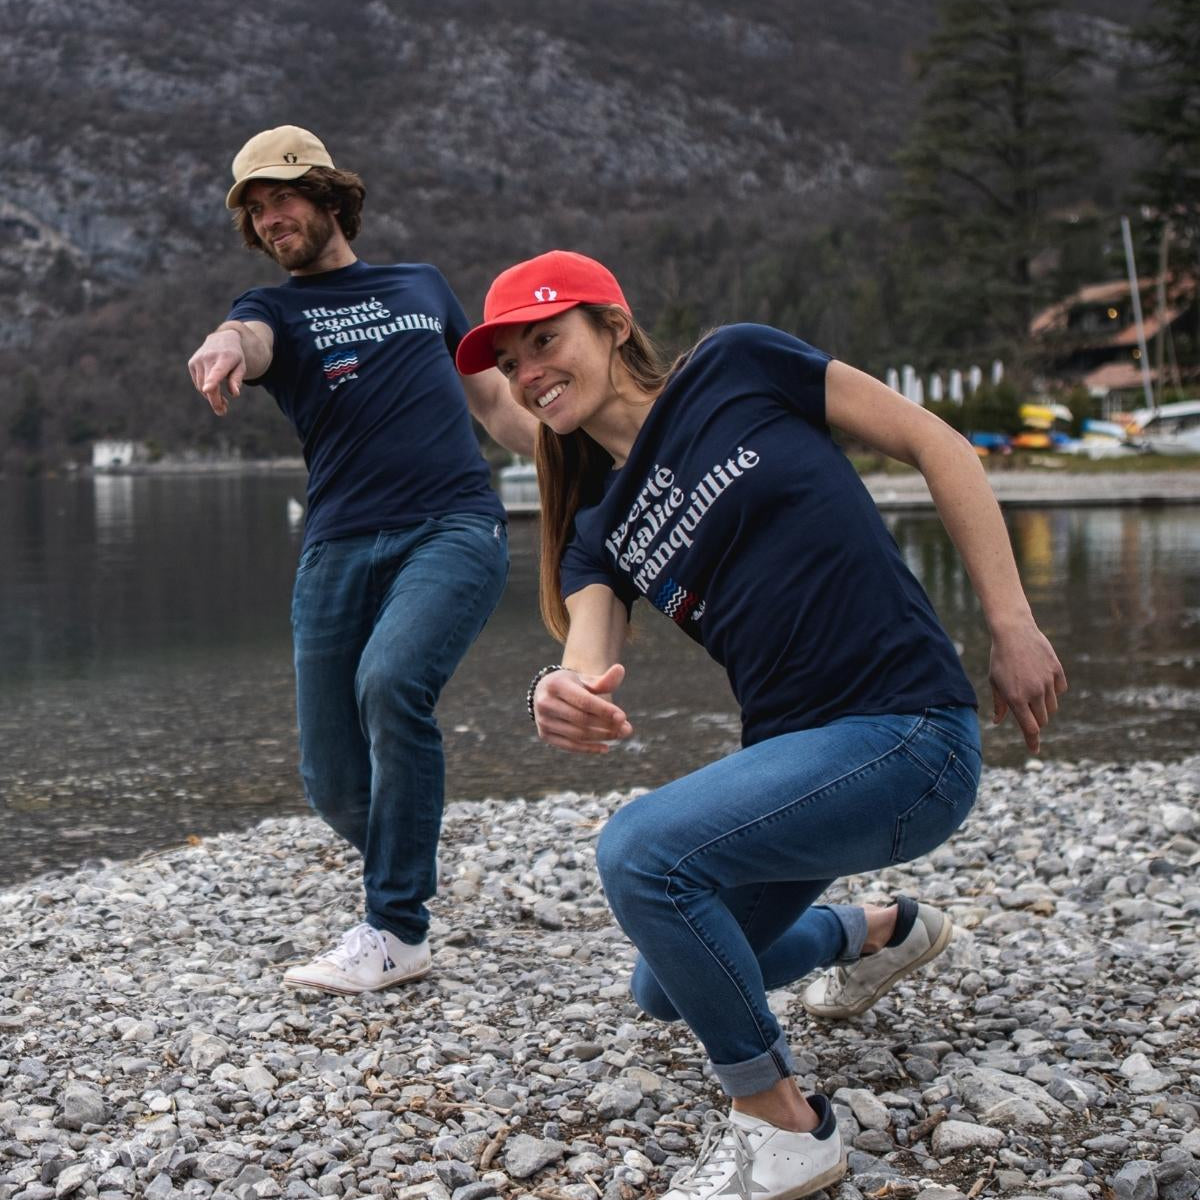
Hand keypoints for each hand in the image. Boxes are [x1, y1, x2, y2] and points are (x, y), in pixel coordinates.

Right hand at [187, 329, 245, 415]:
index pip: (217, 372)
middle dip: (215, 401)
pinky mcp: (192, 364)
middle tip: (222, 412)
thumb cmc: (235, 357)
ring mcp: (198, 360)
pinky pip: (197, 384)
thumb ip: (237, 379)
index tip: (207, 389)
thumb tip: (235, 394)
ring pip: (202, 387)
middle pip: (209, 386)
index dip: (212, 381)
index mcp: (225, 358)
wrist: (221, 339)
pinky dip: (206, 390)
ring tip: (224, 402)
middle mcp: (209, 358)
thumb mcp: (241, 366)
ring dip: (212, 397)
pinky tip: (214, 390)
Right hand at [533, 664, 633, 753]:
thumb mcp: (585, 679)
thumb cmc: (572, 685)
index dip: (604, 710)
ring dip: (601, 737)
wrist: (546, 693)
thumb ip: (603, 680)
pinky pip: (570, 746)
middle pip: (582, 719)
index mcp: (556, 684)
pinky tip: (605, 747)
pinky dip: (589, 749)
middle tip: (627, 729)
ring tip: (620, 735)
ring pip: (577, 735)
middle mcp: (546, 703)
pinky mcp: (544, 735)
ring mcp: (543, 720)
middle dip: (607, 726)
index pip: (584, 701)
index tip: (623, 717)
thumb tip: (620, 669)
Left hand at [988, 621, 1067, 754]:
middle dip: (1036, 719)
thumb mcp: (995, 682)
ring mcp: (1047, 682)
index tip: (1035, 750)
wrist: (1014, 632)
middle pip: (1043, 719)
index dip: (1032, 741)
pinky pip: (1060, 689)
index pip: (1030, 728)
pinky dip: (1054, 689)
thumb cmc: (1000, 658)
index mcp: (1016, 698)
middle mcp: (1033, 693)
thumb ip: (999, 704)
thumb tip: (997, 722)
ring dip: (1044, 705)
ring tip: (1032, 690)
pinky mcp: (1057, 671)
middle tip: (1028, 709)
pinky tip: (1043, 678)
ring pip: (1053, 706)